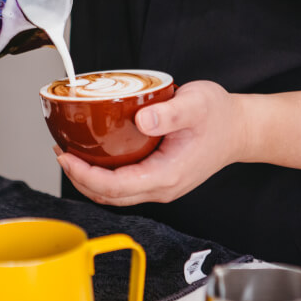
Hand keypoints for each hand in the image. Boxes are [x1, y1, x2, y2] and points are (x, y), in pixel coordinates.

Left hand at [56, 81, 251, 205]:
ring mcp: (160, 186)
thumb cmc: (220, 116)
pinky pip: (124, 185)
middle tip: (60, 152)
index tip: (66, 156)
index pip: (116, 187)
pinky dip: (102, 176)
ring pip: (115, 195)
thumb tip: (142, 120)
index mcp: (167, 175)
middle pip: (109, 196)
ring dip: (88, 179)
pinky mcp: (158, 178)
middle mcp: (162, 187)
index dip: (85, 175)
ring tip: (69, 154)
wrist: (240, 129)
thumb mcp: (197, 104)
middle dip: (79, 178)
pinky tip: (93, 156)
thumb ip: (170, 113)